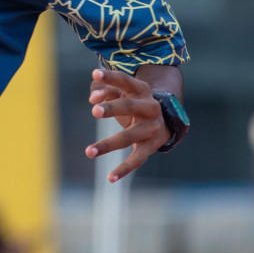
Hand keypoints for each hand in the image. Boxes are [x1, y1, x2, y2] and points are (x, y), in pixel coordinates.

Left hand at [85, 67, 169, 182]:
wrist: (164, 119)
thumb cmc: (133, 100)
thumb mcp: (121, 91)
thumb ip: (104, 90)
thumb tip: (93, 99)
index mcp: (141, 90)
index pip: (125, 81)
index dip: (110, 78)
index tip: (94, 74)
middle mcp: (149, 107)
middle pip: (129, 106)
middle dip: (112, 108)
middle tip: (94, 111)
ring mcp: (151, 128)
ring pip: (129, 136)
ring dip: (109, 144)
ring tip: (88, 151)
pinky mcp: (151, 146)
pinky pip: (137, 159)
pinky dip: (124, 169)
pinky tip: (110, 178)